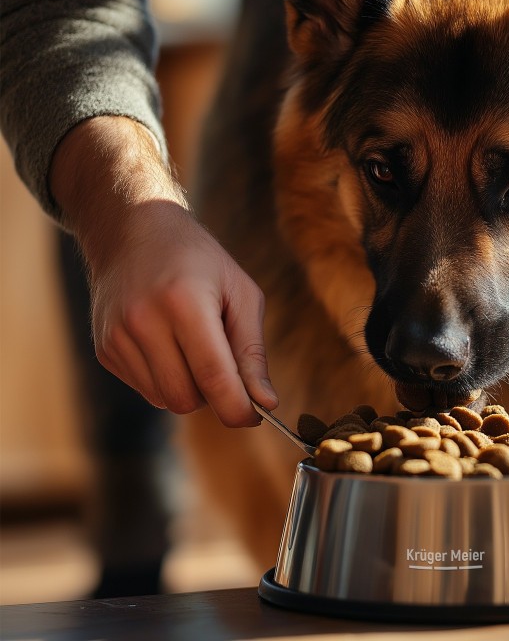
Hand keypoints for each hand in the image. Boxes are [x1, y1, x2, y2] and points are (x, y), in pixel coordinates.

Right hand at [91, 199, 277, 425]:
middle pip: (187, 398)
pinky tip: (171, 344)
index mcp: (184, 303)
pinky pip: (146, 390)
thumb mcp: (240, 293)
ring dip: (191, 389)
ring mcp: (117, 337)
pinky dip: (168, 380)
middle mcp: (143, 322)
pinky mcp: (105, 350)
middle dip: (215, 396)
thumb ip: (252, 351)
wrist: (134, 230)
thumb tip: (266, 403)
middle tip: (228, 367)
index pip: (213, 376)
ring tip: (197, 347)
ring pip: (165, 400)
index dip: (238, 408)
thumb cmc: (199, 260)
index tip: (257, 416)